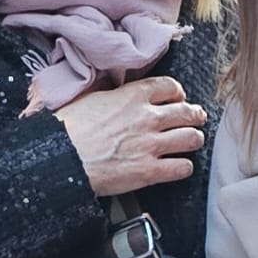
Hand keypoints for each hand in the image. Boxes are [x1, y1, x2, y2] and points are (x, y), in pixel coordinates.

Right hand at [54, 76, 206, 198]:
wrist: (61, 157)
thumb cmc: (69, 128)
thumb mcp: (92, 97)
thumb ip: (114, 93)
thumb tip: (119, 91)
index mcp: (133, 96)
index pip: (170, 86)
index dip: (178, 93)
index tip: (178, 98)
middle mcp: (148, 118)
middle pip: (187, 112)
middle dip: (195, 115)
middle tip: (196, 119)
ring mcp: (151, 145)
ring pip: (191, 138)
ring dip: (194, 139)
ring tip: (191, 141)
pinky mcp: (149, 171)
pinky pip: (182, 168)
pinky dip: (184, 167)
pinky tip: (179, 166)